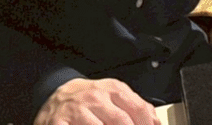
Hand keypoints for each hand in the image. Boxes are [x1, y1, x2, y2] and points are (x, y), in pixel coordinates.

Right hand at [34, 78, 158, 124]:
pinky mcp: (58, 123)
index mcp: (113, 90)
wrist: (56, 93)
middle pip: (121, 121)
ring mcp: (77, 110)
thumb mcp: (114, 94)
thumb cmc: (90, 97)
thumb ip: (135, 105)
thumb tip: (156, 122)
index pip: (138, 109)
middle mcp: (96, 98)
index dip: (146, 124)